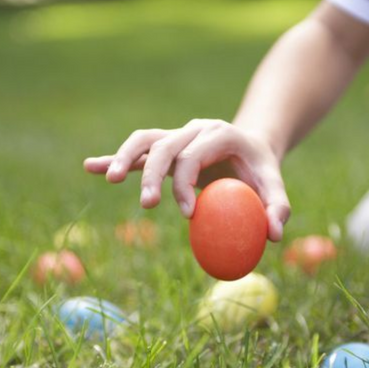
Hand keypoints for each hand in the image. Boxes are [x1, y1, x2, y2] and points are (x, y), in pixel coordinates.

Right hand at [84, 119, 289, 241]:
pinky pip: (139, 150)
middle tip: (148, 205)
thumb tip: (273, 237)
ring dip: (125, 158)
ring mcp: (179, 135)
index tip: (187, 214)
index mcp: (222, 134)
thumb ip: (278, 208)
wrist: (251, 148)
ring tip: (109, 179)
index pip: (194, 154)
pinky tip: (90, 166)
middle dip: (152, 174)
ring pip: (146, 140)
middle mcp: (196, 129)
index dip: (186, 182)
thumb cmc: (261, 171)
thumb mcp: (275, 187)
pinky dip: (114, 157)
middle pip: (165, 146)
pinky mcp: (167, 145)